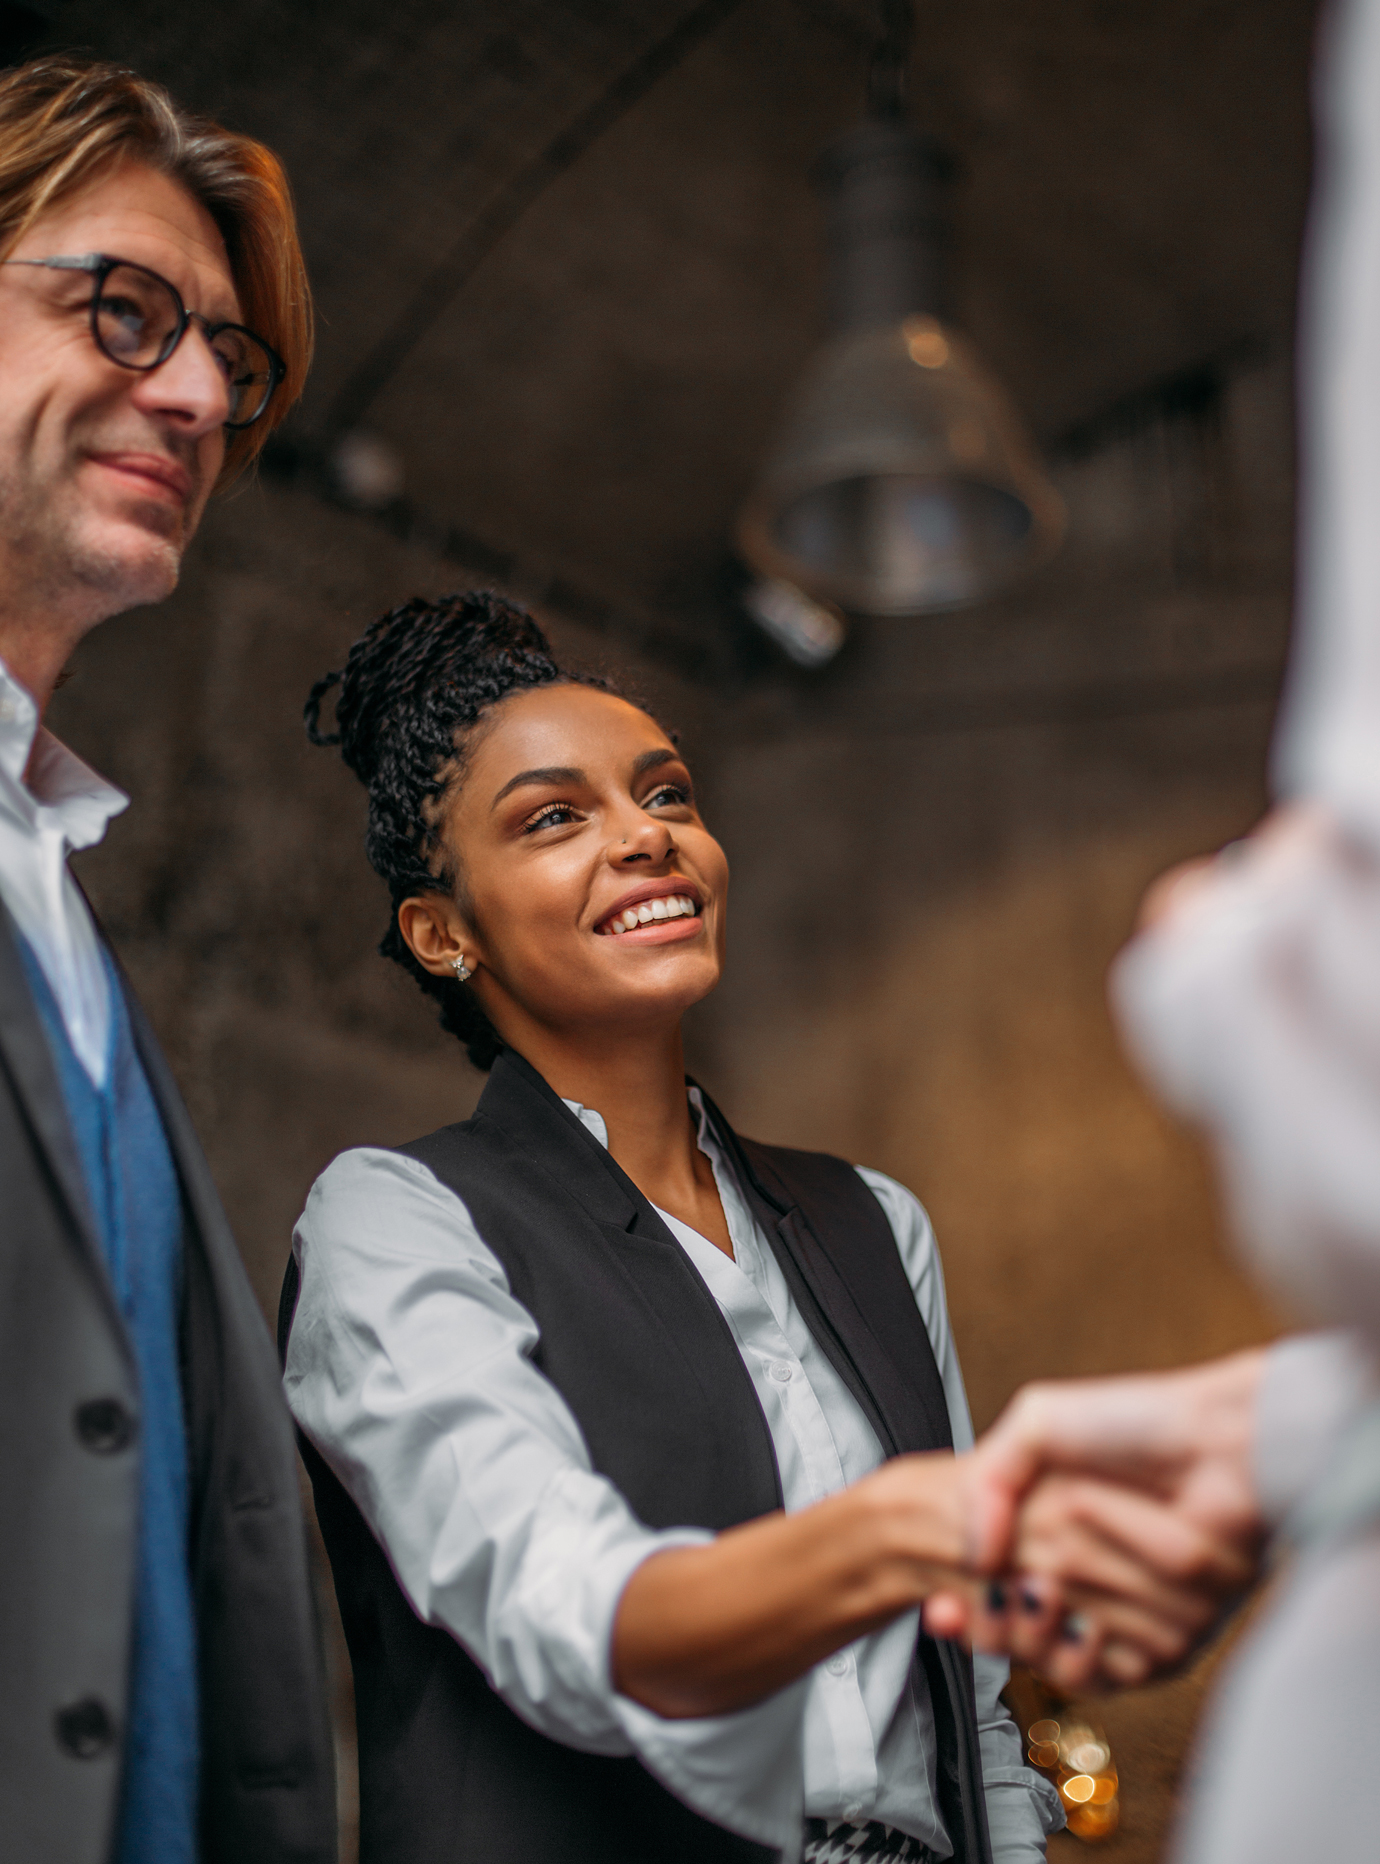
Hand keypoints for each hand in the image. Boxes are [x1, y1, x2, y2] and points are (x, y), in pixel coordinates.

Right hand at [923, 1352, 1267, 1686]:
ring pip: (1069, 1659)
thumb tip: (973, 1554)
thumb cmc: (1134, 1421)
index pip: (992, 1597)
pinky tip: (1087, 1618)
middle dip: (997, 1626)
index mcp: (1053, 1533)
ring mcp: (1132, 1613)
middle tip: (983, 1596)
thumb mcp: (1038, 1425)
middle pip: (1023, 1639)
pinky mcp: (1177, 1640)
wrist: (1223, 1441)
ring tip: (1041, 1589)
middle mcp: (1090, 1578)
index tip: (939, 1604)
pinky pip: (1127, 1669)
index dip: (963, 1611)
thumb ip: (990, 1479)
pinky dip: (1106, 1643)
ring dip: (1049, 1630)